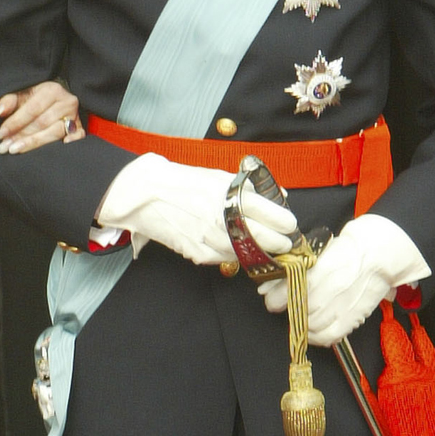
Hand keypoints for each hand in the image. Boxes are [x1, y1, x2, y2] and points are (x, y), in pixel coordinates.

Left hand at [0, 81, 82, 153]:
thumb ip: (10, 101)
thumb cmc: (36, 98)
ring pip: (54, 133)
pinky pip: (77, 137)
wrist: (57, 100)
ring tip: (15, 150)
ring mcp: (75, 116)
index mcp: (52, 90)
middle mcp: (67, 102)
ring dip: (33, 143)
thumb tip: (0, 112)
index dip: (15, 122)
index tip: (0, 134)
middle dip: (21, 136)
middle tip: (5, 147)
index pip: (32, 109)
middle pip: (42, 122)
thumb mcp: (22, 94)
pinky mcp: (80, 128)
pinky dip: (68, 145)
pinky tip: (52, 152)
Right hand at [99, 152, 296, 266]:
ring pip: (248, 253)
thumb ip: (249, 188)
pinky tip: (235, 246)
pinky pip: (226, 259)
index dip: (286, 223)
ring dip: (259, 251)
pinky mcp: (199, 253)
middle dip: (280, 242)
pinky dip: (235, 254)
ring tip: (263, 245)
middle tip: (284, 241)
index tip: (289, 224)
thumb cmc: (182, 182)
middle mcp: (224, 220)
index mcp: (232, 196)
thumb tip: (277, 195)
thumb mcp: (219, 176)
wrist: (144, 195)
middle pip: (267, 240)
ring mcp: (212, 240)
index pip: (274, 215)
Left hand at [258, 214, 429, 342]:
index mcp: (318, 270)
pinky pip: (329, 337)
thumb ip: (290, 271)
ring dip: (303, 324)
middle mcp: (329, 290)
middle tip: (290, 305)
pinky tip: (315, 330)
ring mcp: (342, 306)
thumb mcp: (316, 253)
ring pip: (311, 326)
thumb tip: (265, 287)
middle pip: (299, 311)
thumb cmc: (346, 250)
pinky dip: (318, 337)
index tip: (273, 299)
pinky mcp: (353, 318)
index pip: (286, 293)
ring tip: (304, 315)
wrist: (379, 255)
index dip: (276, 299)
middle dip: (290, 310)